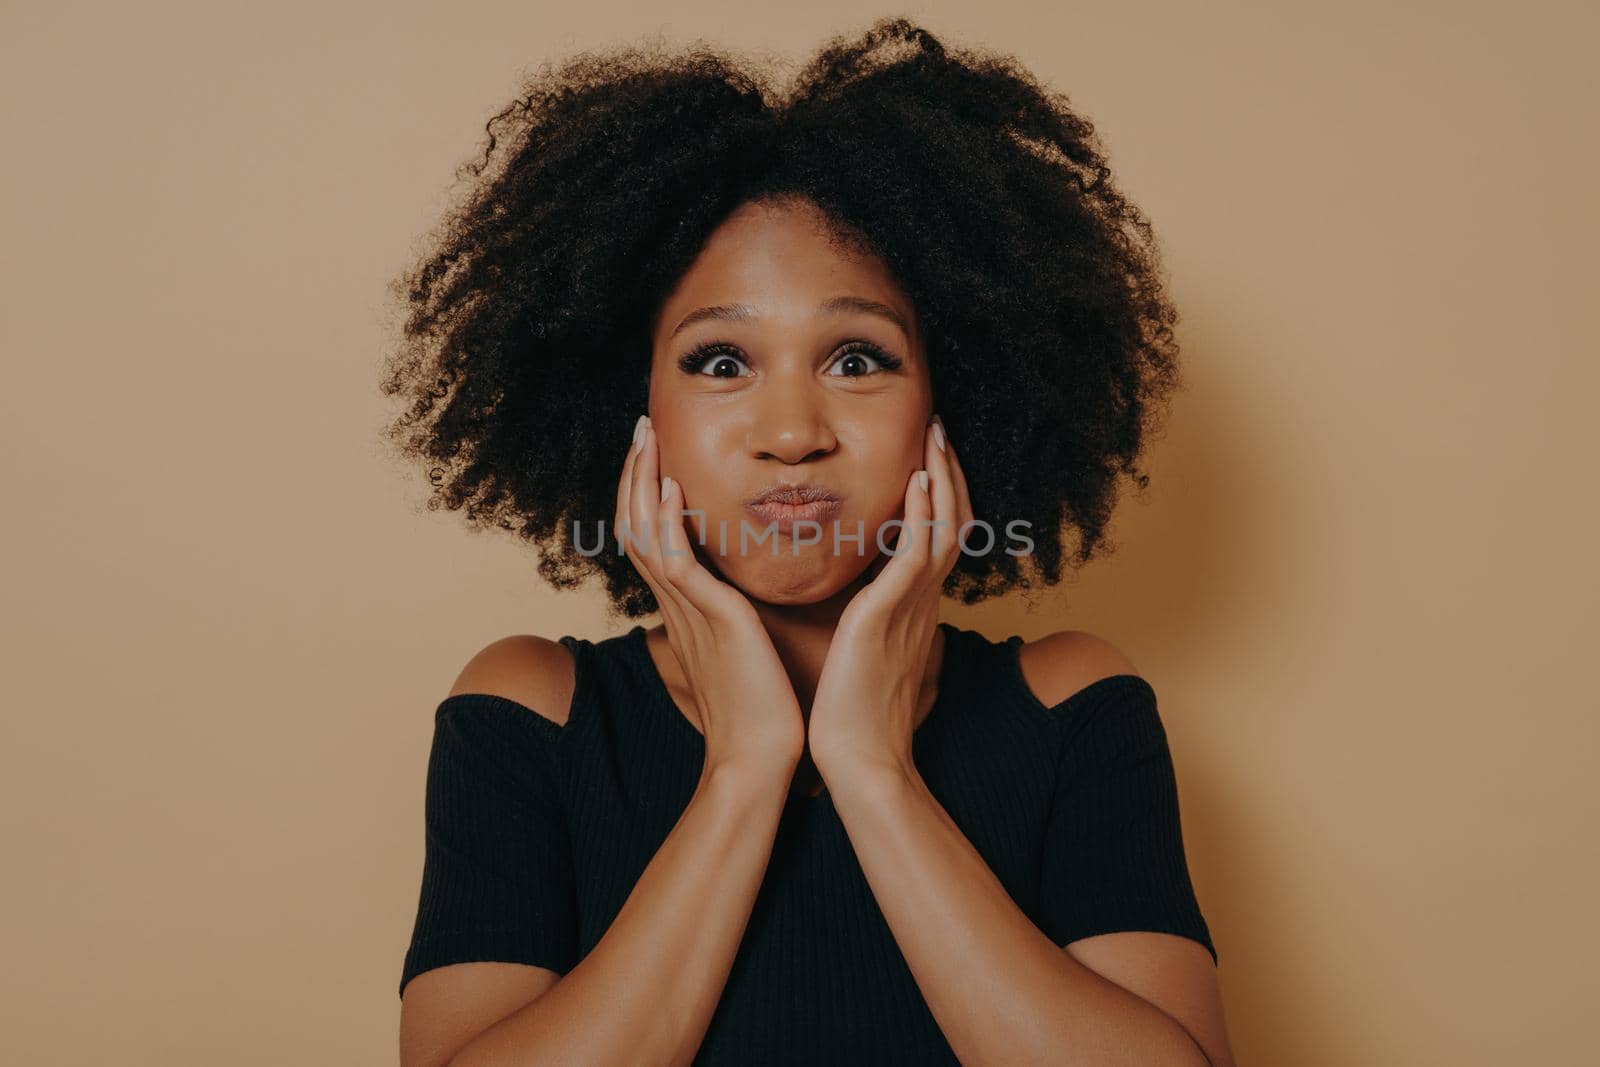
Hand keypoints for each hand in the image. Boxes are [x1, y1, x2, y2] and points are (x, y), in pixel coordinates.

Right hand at [616, 415, 805, 774]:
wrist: (758, 757)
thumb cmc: (761, 709)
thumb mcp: (744, 648)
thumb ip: (738, 616)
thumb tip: (748, 599)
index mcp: (687, 606)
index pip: (654, 535)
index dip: (647, 491)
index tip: (655, 450)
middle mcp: (677, 602)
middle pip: (636, 522)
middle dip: (636, 471)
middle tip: (643, 425)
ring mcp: (687, 609)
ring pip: (645, 531)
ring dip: (642, 479)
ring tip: (647, 435)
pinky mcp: (708, 618)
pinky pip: (674, 560)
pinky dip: (664, 519)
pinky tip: (668, 484)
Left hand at [808, 414, 974, 780]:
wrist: (858, 759)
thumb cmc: (852, 712)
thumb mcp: (862, 651)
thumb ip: (867, 618)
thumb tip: (856, 602)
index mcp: (914, 606)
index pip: (936, 535)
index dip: (937, 493)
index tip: (926, 454)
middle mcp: (923, 600)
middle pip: (952, 520)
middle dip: (948, 471)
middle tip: (938, 427)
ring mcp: (913, 605)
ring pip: (944, 526)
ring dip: (942, 476)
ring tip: (935, 434)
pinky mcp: (892, 613)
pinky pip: (918, 552)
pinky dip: (923, 513)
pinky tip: (918, 479)